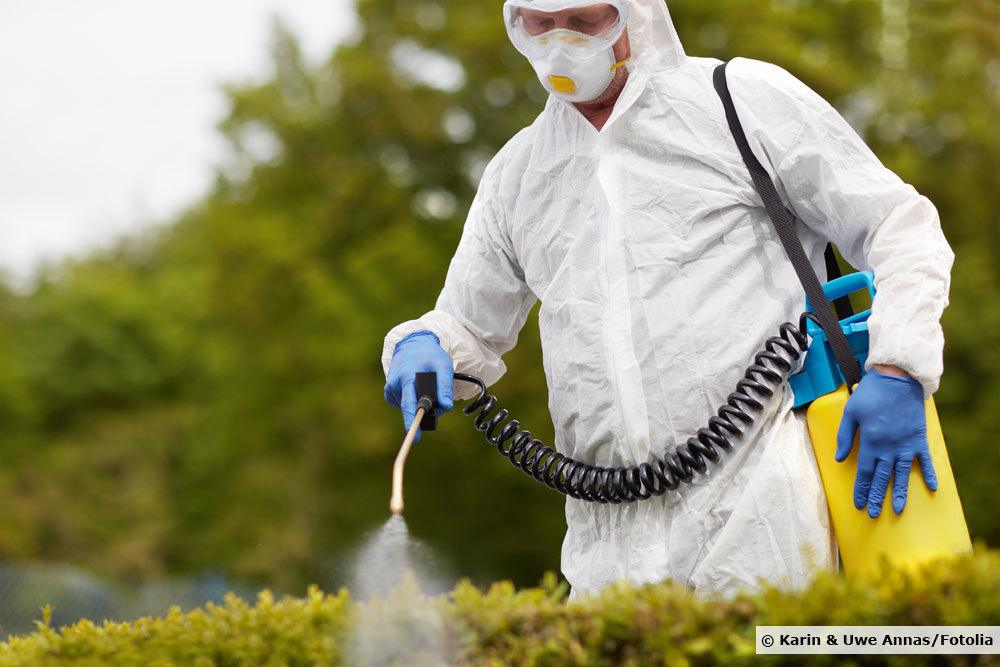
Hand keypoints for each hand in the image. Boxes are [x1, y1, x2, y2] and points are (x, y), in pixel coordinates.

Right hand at [384, 331, 453, 441]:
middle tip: (436, 404)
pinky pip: (405, 404)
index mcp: (406, 377)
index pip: (409, 405)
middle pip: (410, 409)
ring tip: (427, 388)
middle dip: (423, 414)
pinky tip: (416, 389)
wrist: (411, 345)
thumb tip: (446, 407)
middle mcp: (395, 384)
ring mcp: (390, 389)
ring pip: (409, 408)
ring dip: (420, 405)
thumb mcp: (443, 366)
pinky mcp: (390, 393)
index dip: (413, 422)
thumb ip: (445, 386)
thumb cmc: (429, 355)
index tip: (415, 438)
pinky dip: (413, 401)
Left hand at [835, 367, 937, 517]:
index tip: (859, 504)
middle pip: (882, 478)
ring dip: (900, 493)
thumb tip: (838, 459)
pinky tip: (932, 489)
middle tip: (874, 514)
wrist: (898, 378)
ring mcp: (906, 444)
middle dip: (877, 497)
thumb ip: (844, 436)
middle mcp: (889, 447)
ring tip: (898, 510)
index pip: (864, 472)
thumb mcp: (850, 412)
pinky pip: (925, 461)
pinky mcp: (919, 438)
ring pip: (902, 474)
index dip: (862, 489)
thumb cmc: (870, 394)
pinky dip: (929, 474)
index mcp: (870, 442)